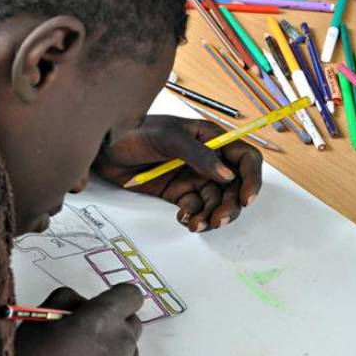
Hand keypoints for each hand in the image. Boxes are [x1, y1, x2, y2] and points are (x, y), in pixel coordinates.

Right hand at [0, 285, 142, 355]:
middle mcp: (121, 346)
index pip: (132, 295)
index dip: (116, 297)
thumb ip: (67, 300)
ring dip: (111, 350)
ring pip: (128, 352)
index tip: (100, 305)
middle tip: (84, 335)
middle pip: (132, 323)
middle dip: (113, 323)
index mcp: (102, 320)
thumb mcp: (39, 317)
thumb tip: (83, 305)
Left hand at [94, 114, 262, 231]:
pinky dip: (195, 217)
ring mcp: (193, 177)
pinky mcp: (178, 193)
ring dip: (212, 215)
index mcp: (211, 138)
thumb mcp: (167, 137)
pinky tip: (184, 219)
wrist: (104, 147)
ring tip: (196, 223)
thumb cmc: (134, 132)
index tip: (246, 198)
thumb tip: (226, 174)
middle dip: (230, 205)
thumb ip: (197, 154)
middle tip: (217, 219)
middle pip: (234, 187)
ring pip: (216, 202)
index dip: (251, 178)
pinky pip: (196, 209)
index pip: (245, 158)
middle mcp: (207, 159)